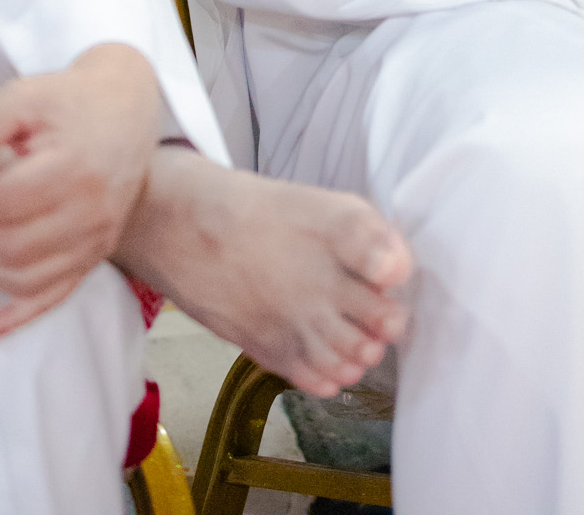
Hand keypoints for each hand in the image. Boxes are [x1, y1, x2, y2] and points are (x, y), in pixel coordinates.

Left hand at [0, 42, 159, 341]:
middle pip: (12, 245)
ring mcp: (97, 238)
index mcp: (74, 167)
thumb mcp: (24, 97)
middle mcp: (91, 210)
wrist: (127, 108)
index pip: (3, 202)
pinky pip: (54, 297)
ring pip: (26, 277)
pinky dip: (18, 318)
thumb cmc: (70, 100)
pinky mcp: (95, 254)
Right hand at [117, 148, 414, 397]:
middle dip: (388, 322)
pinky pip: (318, 380)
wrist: (185, 228)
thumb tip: (397, 270)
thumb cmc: (258, 214)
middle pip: (384, 323)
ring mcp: (293, 319)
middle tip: (378, 312)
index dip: (398, 274)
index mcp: (336, 230)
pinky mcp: (267, 348)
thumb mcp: (321, 204)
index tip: (389, 274)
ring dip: (363, 351)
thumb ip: (368, 234)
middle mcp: (318, 280)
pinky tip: (326, 354)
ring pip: (354, 359)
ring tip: (353, 335)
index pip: (392, 265)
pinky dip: (332, 375)